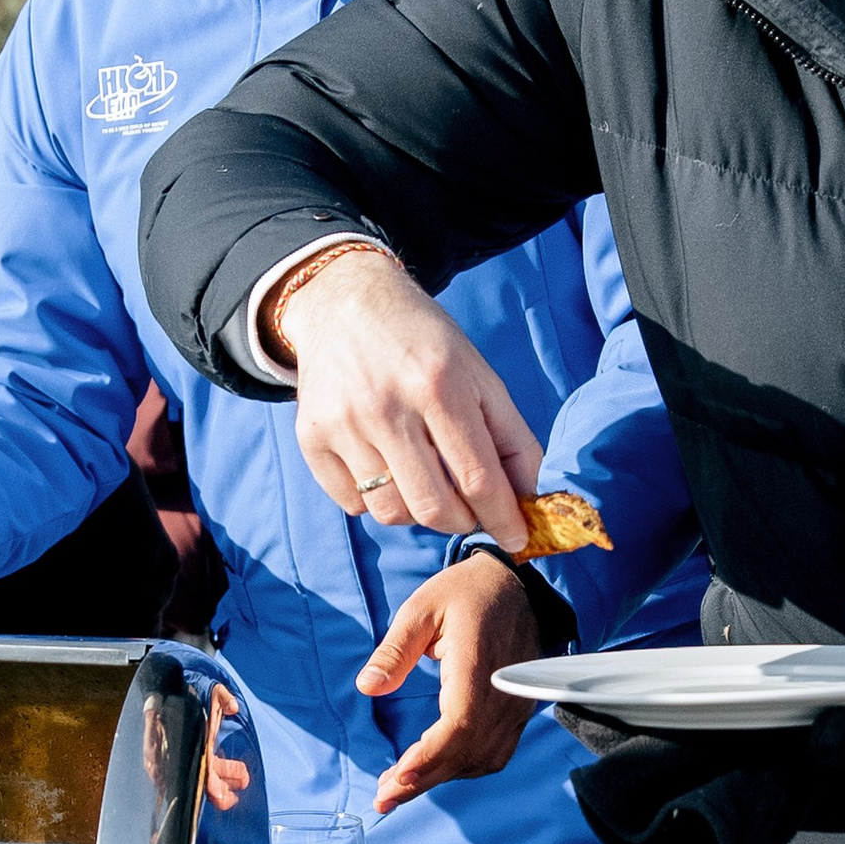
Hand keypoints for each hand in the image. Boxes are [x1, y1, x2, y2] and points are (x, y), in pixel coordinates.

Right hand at [274, 249, 542, 547]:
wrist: (346, 303)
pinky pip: (353, 504)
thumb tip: (533, 500)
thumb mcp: (479, 376)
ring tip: (426, 482)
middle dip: (462, 521)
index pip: (477, 477)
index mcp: (438, 385)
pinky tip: (386, 467)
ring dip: (418, 513)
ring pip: (391, 513)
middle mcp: (386, 406)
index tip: (515, 539)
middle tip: (469, 509)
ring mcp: (343, 424)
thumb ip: (512, 438)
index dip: (502, 518)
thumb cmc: (424, 344)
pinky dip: (376, 500)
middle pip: (433, 508)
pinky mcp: (311, 437)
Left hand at [359, 554, 542, 812]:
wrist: (513, 587)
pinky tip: (435, 771)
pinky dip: (465, 768)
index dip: (428, 757)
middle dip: (422, 779)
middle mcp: (503, 691)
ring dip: (441, 777)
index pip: (459, 724)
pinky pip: (496, 753)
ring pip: (481, 758)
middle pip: (466, 751)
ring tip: (400, 787)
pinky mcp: (517, 711)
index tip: (396, 776)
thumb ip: (394, 651)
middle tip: (383, 797)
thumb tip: (368, 686)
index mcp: (478, 664)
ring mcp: (515, 705)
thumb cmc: (463, 594)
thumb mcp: (420, 610)